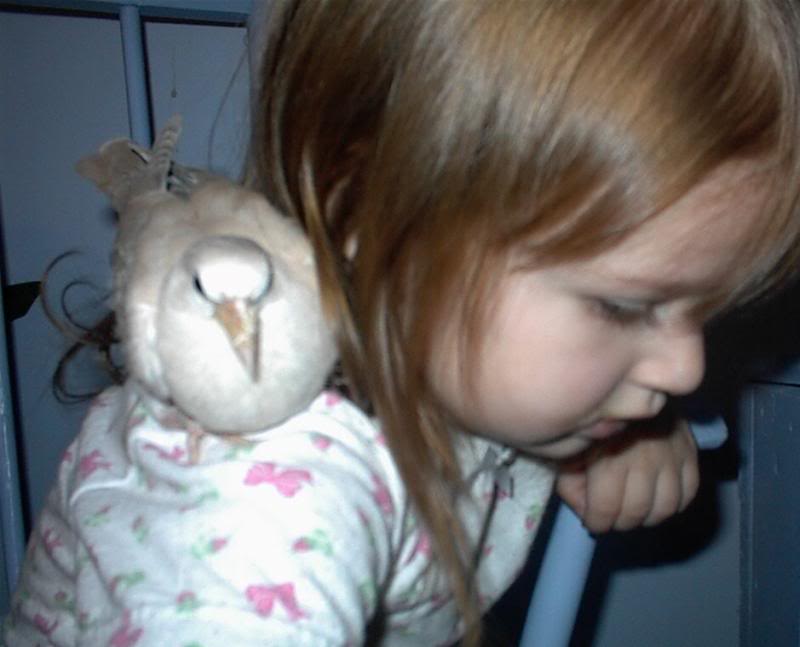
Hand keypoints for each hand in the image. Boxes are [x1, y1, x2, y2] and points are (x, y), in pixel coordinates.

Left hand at [555, 417, 698, 532]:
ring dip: (647, 517)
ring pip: (665, 507)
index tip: (593, 521)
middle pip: (636, 511)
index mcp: (608, 453)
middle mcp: (643, 456)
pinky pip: (689, 491)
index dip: (597, 522)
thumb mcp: (569, 447)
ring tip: (633, 510)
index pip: (606, 508)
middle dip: (619, 522)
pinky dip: (674, 503)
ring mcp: (670, 453)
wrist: (627, 384)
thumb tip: (586, 510)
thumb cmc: (593, 419)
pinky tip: (657, 500)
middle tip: (611, 517)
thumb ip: (570, 482)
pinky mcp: (689, 449)